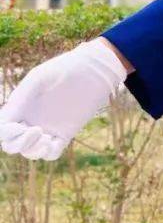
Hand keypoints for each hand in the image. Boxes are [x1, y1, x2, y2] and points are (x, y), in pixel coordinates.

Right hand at [0, 38, 127, 160]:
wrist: (93, 70)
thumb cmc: (63, 69)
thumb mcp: (37, 80)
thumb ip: (19, 99)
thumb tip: (3, 122)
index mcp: (19, 108)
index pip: (3, 130)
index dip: (5, 134)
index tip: (19, 127)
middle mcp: (30, 120)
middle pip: (12, 145)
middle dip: (18, 144)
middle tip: (36, 131)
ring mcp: (48, 128)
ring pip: (30, 152)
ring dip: (33, 151)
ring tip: (46, 139)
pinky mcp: (65, 133)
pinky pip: (52, 153)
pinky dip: (48, 153)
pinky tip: (52, 142)